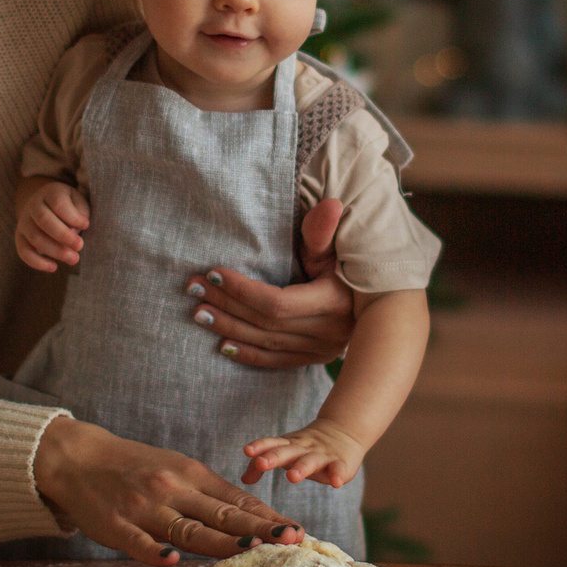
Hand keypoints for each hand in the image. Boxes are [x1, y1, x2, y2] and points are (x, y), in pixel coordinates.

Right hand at [16, 179, 90, 272]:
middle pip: (44, 220)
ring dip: (55, 251)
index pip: (58, 204)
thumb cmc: (69, 206)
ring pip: (35, 237)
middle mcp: (33, 205)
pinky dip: (37, 262)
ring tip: (74, 259)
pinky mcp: (20, 237)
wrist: (46, 206)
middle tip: (80, 246)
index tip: (87, 225)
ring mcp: (24, 221)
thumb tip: (73, 231)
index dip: (72, 217)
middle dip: (63, 236)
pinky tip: (54, 267)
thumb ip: (79, 214)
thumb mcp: (78, 203)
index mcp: (50, 193)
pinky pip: (24, 251)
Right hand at [34, 416, 304, 565]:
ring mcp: (143, 509)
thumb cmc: (136, 468)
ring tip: (249, 548)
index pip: (235, 500)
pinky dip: (154, 552)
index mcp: (190, 474)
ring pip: (186, 529)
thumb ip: (210, 495)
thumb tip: (254, 517)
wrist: (79, 459)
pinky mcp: (115, 526)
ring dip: (219, 541)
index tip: (296, 530)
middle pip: (220, 514)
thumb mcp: (177, 470)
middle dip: (258, 528)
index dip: (267, 516)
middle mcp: (171, 489)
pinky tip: (173, 561)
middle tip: (290, 539)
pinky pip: (138, 543)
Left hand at [183, 197, 355, 369]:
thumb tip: (330, 205)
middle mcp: (330, 332)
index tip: (213, 273)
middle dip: (226, 305)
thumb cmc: (346, 262)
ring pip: (267, 343)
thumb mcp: (335, 245)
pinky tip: (222, 344)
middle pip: (266, 323)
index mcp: (334, 301)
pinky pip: (275, 361)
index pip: (277, 303)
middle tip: (194, 288)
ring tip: (199, 312)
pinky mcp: (315, 359)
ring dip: (229, 328)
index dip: (242, 291)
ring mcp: (322, 350)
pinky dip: (247, 354)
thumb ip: (322, 231)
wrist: (372, 298)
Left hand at [242, 419, 368, 489]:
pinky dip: (337, 475)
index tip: (247, 451)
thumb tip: (244, 479)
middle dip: (273, 457)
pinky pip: (338, 469)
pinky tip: (336, 483)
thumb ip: (262, 465)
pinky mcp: (340, 463)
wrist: (344, 432)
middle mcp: (303, 448)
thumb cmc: (306, 448)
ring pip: (310, 460)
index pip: (271, 444)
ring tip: (292, 477)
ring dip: (301, 468)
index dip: (259, 447)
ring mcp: (322, 455)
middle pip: (286, 452)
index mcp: (288, 446)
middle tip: (261, 463)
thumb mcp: (284, 453)